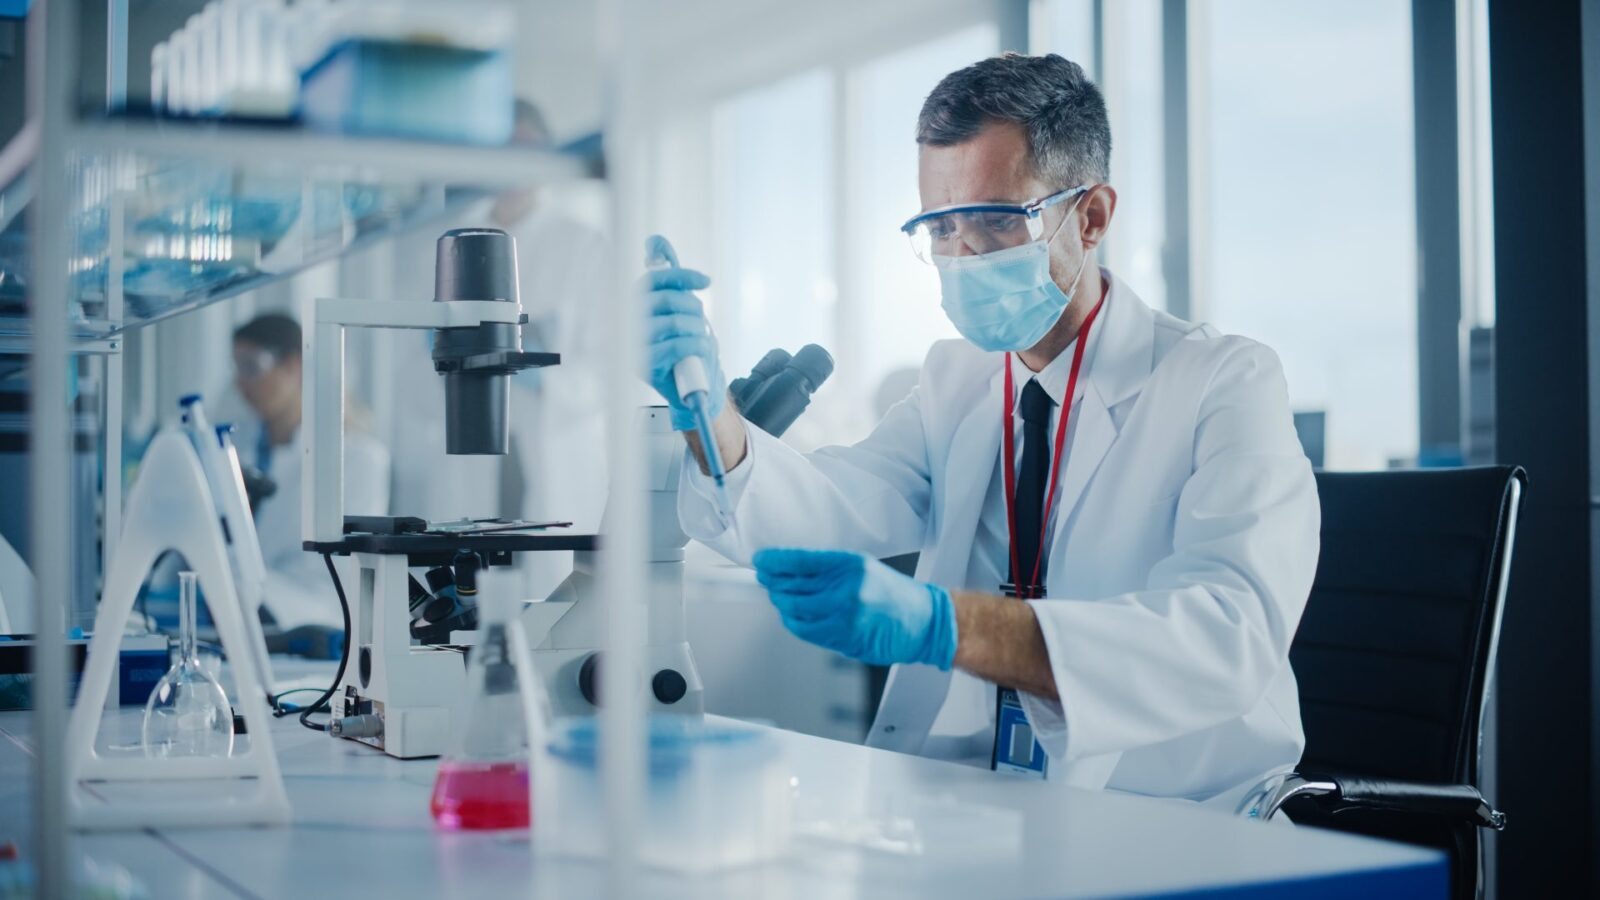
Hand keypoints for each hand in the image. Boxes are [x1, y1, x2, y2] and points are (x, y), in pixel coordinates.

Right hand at [642, 235, 725, 431]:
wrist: (692, 388)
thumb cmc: (685, 346)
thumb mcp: (678, 309)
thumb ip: (669, 278)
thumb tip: (655, 241)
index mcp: (634, 305)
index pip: (653, 280)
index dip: (681, 276)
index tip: (706, 281)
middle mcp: (628, 323)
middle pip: (666, 299)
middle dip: (693, 307)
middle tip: (701, 320)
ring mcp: (634, 345)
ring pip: (674, 322)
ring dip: (698, 329)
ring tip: (701, 339)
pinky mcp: (644, 366)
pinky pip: (677, 345)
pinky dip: (696, 345)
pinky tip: (700, 350)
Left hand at [753, 549, 957, 669]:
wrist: (923, 621)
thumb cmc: (894, 594)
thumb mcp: (862, 567)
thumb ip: (827, 569)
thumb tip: (788, 571)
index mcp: (849, 565)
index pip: (798, 560)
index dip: (773, 561)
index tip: (761, 561)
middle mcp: (845, 589)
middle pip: (791, 587)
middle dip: (774, 584)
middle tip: (768, 581)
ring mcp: (843, 617)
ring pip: (794, 611)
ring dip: (782, 605)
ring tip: (782, 600)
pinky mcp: (843, 639)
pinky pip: (806, 632)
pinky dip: (794, 624)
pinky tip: (794, 618)